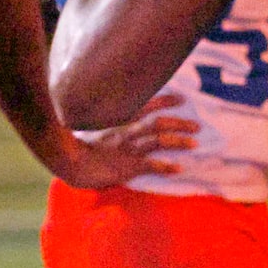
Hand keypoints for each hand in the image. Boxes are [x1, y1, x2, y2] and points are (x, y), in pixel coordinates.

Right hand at [52, 102, 196, 189]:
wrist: (69, 162)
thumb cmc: (81, 145)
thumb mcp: (95, 126)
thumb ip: (109, 120)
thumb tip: (122, 117)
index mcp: (120, 120)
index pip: (147, 105)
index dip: (166, 101)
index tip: (182, 99)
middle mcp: (127, 131)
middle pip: (159, 122)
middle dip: (180, 123)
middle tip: (197, 126)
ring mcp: (128, 148)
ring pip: (159, 141)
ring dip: (179, 141)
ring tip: (194, 144)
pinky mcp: (127, 166)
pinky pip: (151, 164)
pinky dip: (166, 166)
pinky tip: (179, 168)